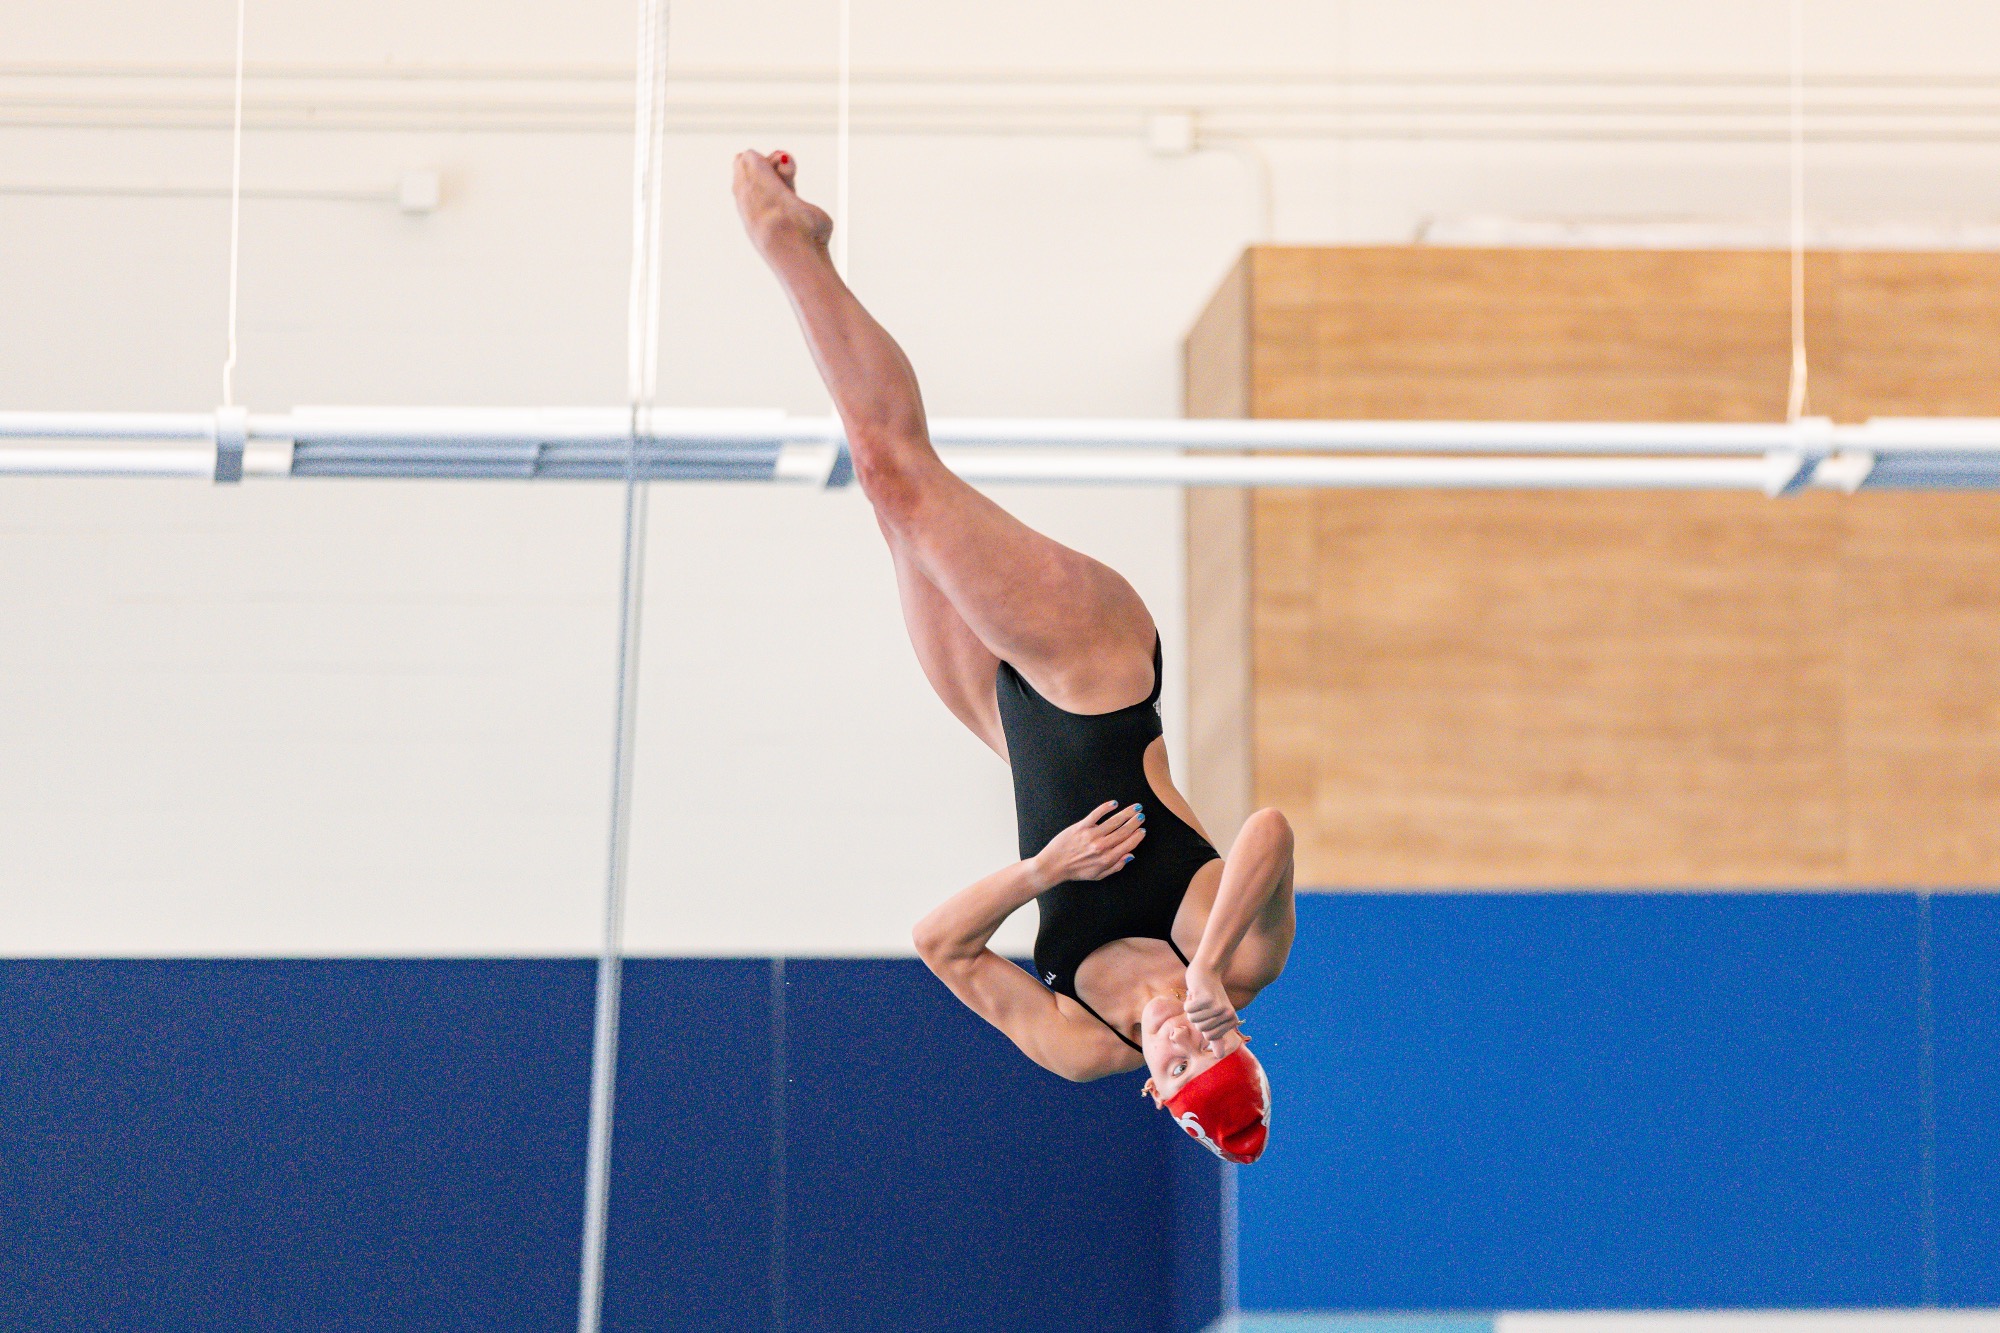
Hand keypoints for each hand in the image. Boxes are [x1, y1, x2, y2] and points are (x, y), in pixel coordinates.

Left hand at [1030, 801, 1145, 887]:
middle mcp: (1101, 846)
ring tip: (1135, 808)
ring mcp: (1091, 835)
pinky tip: (1114, 803)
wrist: (1053, 866)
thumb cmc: (1076, 871)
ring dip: (1126, 813)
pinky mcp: (1080, 827)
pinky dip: (1106, 807)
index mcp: (1107, 859)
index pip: (1128, 844)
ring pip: (1113, 821)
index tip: (1142, 830)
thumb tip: (1130, 856)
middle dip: (1135, 822)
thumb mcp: (1098, 875)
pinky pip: (1096, 814)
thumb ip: (1116, 866)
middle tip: (1142, 815)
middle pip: (1123, 831)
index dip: (1137, 837)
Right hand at [1182, 959, 1239, 1047]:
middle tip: (1203, 1005)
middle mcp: (1228, 1014)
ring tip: (1200, 999)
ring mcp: (1218, 1006)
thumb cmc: (1209, 996)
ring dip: (1191, 1009)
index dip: (1203, 1024)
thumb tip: (1220, 1056)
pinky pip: (1188, 1010)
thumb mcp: (1215, 1017)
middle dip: (1197, 1017)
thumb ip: (1217, 1037)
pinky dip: (1188, 1002)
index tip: (1209, 1012)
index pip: (1209, 1036)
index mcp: (1232, 1021)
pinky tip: (1195, 994)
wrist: (1207, 971)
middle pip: (1201, 1029)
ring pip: (1194, 1020)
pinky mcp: (1206, 998)